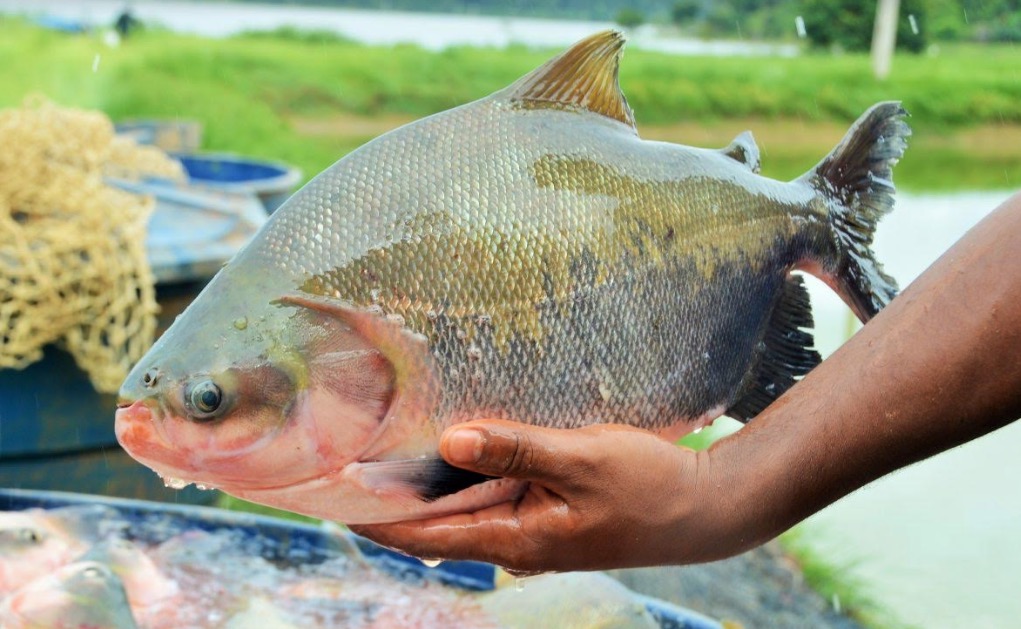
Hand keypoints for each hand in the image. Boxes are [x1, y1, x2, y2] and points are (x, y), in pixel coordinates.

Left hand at [350, 420, 727, 573]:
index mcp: (518, 539)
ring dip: (432, 485)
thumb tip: (447, 442)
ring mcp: (534, 532)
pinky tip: (459, 448)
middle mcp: (518, 543)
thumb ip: (515, 449)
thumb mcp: (580, 459)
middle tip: (351, 462)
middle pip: (440, 524)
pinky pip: (495, 498)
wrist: (705, 508)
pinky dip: (470, 476)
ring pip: (467, 509)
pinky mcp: (550, 515)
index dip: (378, 519)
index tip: (334, 499)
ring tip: (392, 450)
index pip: (428, 536)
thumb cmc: (649, 486)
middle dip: (396, 498)